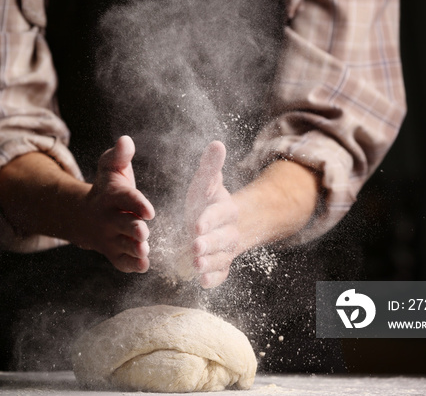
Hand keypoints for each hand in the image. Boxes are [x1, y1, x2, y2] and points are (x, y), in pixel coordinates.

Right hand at [78, 136, 154, 272]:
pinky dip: (130, 266)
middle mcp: (108, 218)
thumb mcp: (110, 168)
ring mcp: (109, 237)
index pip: (125, 198)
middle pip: (123, 224)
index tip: (149, 210)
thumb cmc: (107, 188)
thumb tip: (125, 140)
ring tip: (144, 250)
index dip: (137, 203)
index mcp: (111, 195)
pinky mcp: (112, 252)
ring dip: (133, 249)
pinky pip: (120, 262)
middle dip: (133, 229)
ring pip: (122, 245)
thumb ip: (119, 155)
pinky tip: (143, 266)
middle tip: (143, 233)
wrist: (84, 215)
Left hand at [184, 141, 239, 287]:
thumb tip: (217, 143)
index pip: (219, 214)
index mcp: (226, 209)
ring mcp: (227, 250)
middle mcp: (229, 232)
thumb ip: (211, 167)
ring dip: (209, 263)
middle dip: (209, 244)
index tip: (196, 225)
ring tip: (195, 265)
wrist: (221, 224)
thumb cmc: (207, 201)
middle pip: (222, 239)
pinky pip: (221, 274)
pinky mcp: (222, 265)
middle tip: (195, 247)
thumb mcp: (207, 183)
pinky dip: (213, 279)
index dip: (209, 220)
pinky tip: (202, 282)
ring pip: (221, 258)